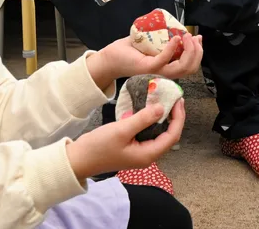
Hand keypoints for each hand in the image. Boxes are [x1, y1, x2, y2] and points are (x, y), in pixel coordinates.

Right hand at [67, 100, 184, 179]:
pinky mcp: (133, 147)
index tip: (179, 101)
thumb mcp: (121, 130)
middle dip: (174, 117)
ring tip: (164, 101)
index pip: (172, 136)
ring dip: (163, 118)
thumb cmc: (99, 147)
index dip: (179, 118)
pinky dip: (151, 121)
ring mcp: (140, 152)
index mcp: (148, 154)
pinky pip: (148, 134)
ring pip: (159, 134)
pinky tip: (149, 110)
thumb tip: (162, 108)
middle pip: (168, 135)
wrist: (79, 159)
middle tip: (174, 98)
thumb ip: (143, 119)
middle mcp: (147, 155)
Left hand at [87, 33, 203, 88]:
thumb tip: (177, 28)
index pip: (190, 67)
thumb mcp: (152, 43)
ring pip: (181, 68)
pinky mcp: (147, 68)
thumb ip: (164, 39)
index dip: (199, 53)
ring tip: (186, 36)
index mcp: (168, 69)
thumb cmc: (130, 51)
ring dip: (189, 51)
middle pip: (190, 69)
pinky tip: (176, 38)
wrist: (110, 59)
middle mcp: (164, 73)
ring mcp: (156, 72)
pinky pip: (164, 61)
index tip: (198, 38)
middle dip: (197, 52)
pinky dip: (172, 49)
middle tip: (194, 37)